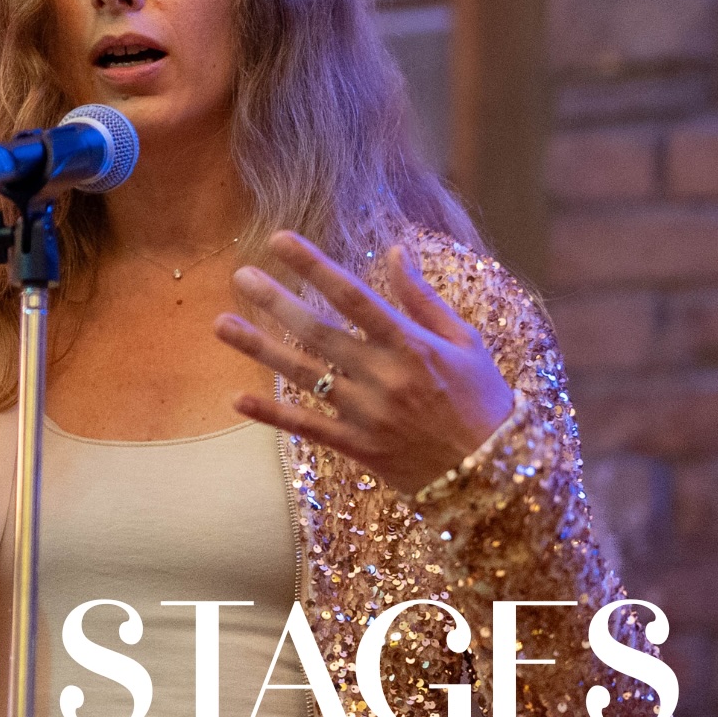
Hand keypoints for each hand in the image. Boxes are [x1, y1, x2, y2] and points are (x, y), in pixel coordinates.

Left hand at [213, 232, 514, 497]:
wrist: (496, 476)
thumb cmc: (484, 401)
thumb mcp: (466, 342)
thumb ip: (424, 298)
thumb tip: (394, 251)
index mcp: (412, 345)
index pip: (353, 295)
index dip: (314, 265)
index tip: (279, 240)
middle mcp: (384, 377)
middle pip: (318, 331)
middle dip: (276, 300)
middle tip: (240, 275)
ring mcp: (367, 415)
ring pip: (302, 375)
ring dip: (259, 348)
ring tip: (221, 324)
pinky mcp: (358, 448)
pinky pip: (307, 428)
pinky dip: (271, 414)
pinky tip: (236, 398)